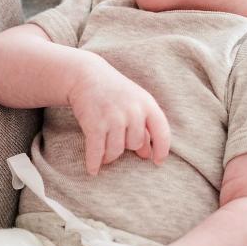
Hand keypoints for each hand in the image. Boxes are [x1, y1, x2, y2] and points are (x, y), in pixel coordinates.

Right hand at [67, 54, 169, 174]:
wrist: (85, 75)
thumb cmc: (114, 92)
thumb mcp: (134, 104)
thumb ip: (144, 127)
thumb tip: (148, 154)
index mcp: (147, 104)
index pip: (162, 132)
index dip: (162, 150)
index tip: (157, 162)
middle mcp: (132, 111)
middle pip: (135, 144)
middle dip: (125, 146)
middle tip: (115, 140)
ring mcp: (113, 117)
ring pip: (116, 151)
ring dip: (109, 156)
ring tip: (104, 153)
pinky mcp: (95, 124)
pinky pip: (97, 152)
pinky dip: (94, 163)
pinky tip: (93, 170)